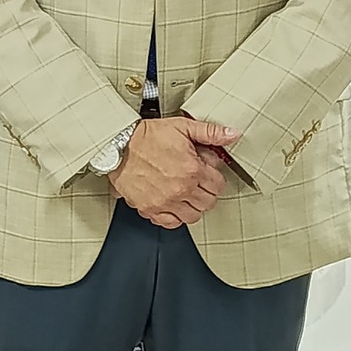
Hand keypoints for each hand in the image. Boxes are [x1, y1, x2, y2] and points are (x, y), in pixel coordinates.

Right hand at [111, 116, 241, 228]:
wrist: (118, 145)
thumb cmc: (146, 136)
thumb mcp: (182, 127)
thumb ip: (210, 132)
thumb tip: (232, 134)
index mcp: (192, 170)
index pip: (218, 185)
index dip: (214, 178)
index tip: (207, 174)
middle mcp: (180, 189)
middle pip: (208, 203)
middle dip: (206, 193)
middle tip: (198, 184)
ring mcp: (165, 201)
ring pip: (192, 216)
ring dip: (192, 206)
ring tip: (186, 195)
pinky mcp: (150, 208)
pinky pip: (170, 223)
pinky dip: (174, 217)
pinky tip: (173, 206)